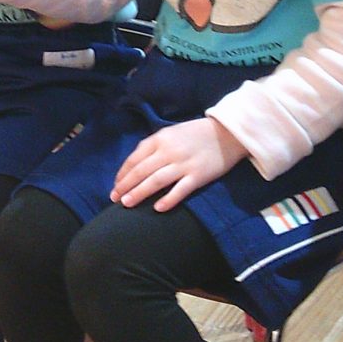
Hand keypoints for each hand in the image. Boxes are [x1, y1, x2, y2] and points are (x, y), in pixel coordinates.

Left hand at [112, 118, 246, 211]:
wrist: (227, 133)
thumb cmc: (195, 134)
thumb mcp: (170, 133)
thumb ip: (153, 146)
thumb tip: (135, 164)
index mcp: (160, 139)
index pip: (135, 158)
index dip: (122, 174)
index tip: (115, 186)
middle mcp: (169, 151)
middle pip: (141, 171)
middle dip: (125, 186)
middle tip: (114, 199)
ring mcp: (184, 164)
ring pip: (156, 180)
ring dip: (139, 193)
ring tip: (127, 204)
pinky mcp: (198, 176)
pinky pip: (180, 190)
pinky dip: (168, 199)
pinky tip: (157, 208)